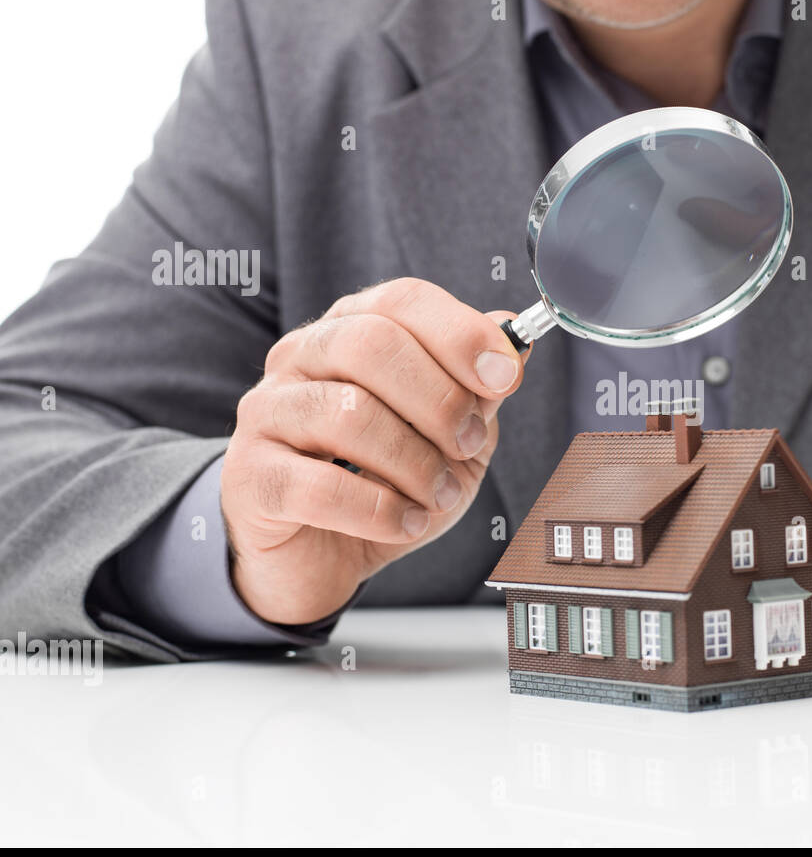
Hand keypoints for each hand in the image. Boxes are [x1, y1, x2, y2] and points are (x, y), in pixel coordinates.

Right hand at [220, 278, 526, 623]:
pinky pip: (321, 487)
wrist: (320, 556)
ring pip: (349, 414)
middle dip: (439, 400)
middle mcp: (299, 358)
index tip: (504, 376)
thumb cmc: (384, 484)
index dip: (460, 333)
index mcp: (350, 330)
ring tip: (440, 495)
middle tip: (469, 444)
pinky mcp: (251, 477)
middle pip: (371, 344)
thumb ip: (479, 389)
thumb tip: (516, 338)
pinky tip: (406, 523)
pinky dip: (381, 511)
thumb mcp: (450, 437)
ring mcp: (266, 414)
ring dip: (416, 464)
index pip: (402, 300)